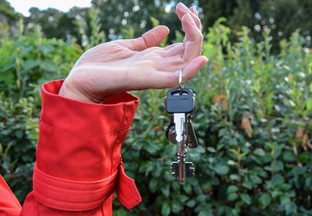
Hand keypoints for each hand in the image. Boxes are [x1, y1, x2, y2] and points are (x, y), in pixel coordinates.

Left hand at [59, 2, 206, 102]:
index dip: (191, 27)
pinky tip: (201, 58)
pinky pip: (174, 78)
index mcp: (155, 58)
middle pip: (189, 51)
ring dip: (195, 40)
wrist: (80, 79)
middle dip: (195, 28)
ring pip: (187, 61)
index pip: (184, 45)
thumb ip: (146, 41)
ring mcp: (154, 73)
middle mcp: (158, 66)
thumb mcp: (126, 46)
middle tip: (188, 10)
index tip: (186, 9)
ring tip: (190, 20)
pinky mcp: (145, 79)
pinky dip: (190, 70)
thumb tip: (164, 29)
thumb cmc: (99, 66)